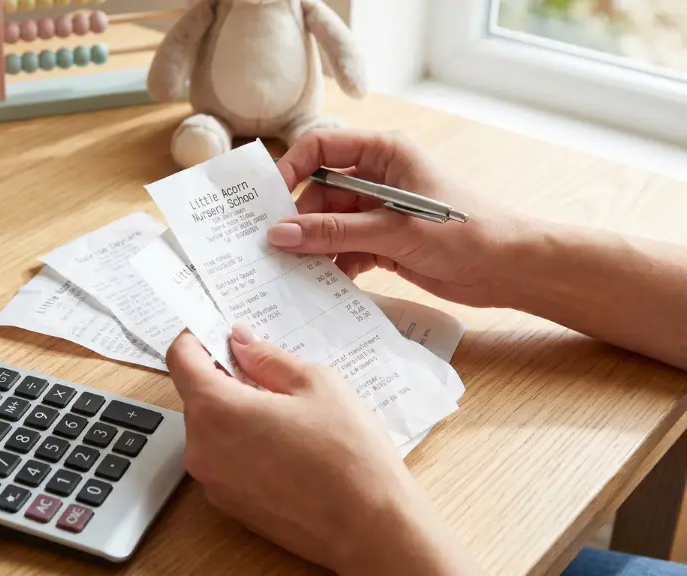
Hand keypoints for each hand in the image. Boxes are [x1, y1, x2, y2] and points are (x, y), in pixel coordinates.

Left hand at [166, 324, 481, 574]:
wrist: (369, 529)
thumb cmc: (349, 457)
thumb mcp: (315, 384)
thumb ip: (267, 358)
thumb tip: (241, 341)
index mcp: (215, 410)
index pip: (181, 359)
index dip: (197, 338)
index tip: (216, 332)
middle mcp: (202, 448)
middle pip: (196, 395)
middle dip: (224, 376)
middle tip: (267, 370)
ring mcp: (213, 482)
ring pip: (211, 428)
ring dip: (236, 411)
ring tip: (286, 411)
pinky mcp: (230, 504)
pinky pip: (224, 459)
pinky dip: (243, 443)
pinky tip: (286, 443)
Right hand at [271, 129, 530, 307]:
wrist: (509, 269)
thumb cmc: (465, 232)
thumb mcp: (392, 229)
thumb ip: (333, 231)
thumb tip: (279, 233)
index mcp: (383, 153)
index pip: (321, 148)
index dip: (291, 169)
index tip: (269, 200)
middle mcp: (378, 177)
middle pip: (319, 192)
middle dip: (299, 220)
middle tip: (275, 249)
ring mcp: (379, 210)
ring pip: (329, 223)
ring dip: (314, 246)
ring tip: (294, 271)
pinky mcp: (383, 241)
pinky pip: (344, 247)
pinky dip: (333, 264)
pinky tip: (323, 283)